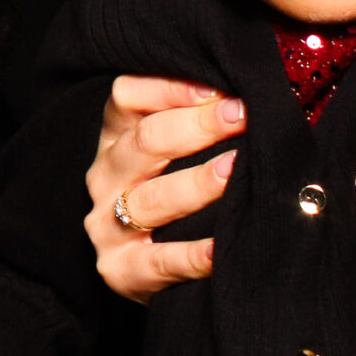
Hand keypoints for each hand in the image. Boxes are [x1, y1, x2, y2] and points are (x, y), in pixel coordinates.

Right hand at [84, 75, 246, 300]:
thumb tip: (249, 98)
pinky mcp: (120, 270)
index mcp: (114, 140)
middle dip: (197, 126)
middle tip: (241, 116)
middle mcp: (106, 176)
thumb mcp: (167, 157)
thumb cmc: (168, 198)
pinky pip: (160, 261)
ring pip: (153, 198)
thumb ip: (192, 126)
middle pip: (144, 142)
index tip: (219, 86)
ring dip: (197, 183)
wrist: (138, 269)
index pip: (127, 97)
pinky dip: (193, 255)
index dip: (169, 88)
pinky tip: (221, 248)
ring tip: (235, 170)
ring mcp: (107, 224)